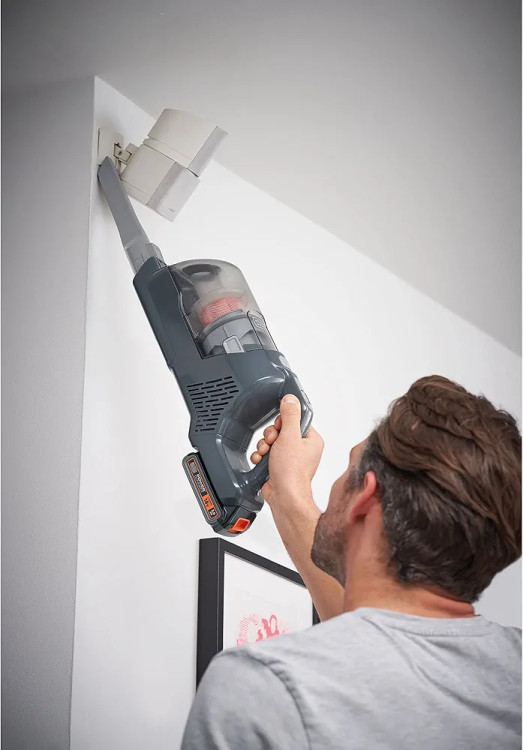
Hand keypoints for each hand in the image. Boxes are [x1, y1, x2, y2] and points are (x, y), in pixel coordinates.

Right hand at [250, 394, 323, 508]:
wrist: (284, 496)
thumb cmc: (292, 472)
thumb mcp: (290, 437)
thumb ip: (290, 415)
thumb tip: (290, 399)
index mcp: (311, 440)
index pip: (296, 420)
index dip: (284, 422)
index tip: (280, 427)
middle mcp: (302, 449)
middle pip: (281, 430)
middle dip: (271, 436)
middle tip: (272, 442)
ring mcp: (290, 458)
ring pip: (271, 442)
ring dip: (264, 446)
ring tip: (266, 454)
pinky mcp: (278, 466)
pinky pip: (266, 454)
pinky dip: (261, 457)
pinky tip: (261, 461)